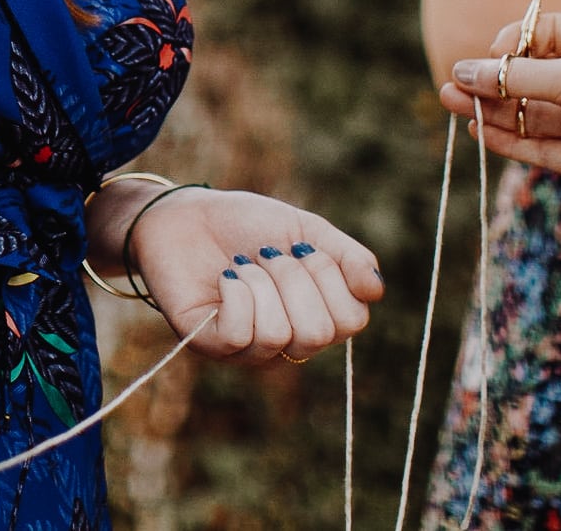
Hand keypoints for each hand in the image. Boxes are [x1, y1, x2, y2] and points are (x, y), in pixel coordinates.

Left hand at [122, 188, 382, 362]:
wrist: (184, 214)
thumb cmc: (244, 225)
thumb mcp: (305, 230)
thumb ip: (346, 258)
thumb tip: (376, 291)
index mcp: (317, 315)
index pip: (352, 319)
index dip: (331, 276)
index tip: (301, 247)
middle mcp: (288, 340)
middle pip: (318, 332)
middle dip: (293, 278)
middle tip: (266, 254)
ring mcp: (248, 348)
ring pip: (279, 335)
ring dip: (260, 283)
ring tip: (242, 265)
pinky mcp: (211, 345)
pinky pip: (239, 334)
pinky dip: (236, 294)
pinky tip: (225, 277)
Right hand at [440, 12, 560, 221]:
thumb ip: (517, 78)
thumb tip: (464, 72)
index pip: (545, 33)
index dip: (512, 44)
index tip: (489, 56)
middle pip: (534, 77)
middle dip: (493, 81)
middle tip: (452, 86)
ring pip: (535, 113)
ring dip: (495, 110)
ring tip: (452, 105)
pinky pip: (545, 145)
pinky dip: (513, 140)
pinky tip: (480, 132)